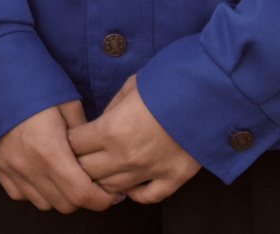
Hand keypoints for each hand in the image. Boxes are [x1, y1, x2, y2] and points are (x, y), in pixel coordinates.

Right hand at [0, 100, 118, 212]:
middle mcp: (27, 165)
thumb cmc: (31, 82)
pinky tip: (42, 172)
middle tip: (91, 181)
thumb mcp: (67, 102)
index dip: (102, 198)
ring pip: (44, 203)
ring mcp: (10, 169)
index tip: (112, 192)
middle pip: (65, 204)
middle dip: (84, 197)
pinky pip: (21, 194)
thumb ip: (85, 134)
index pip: (82, 194)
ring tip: (66, 175)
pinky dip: (36, 190)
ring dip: (60, 195)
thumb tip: (100, 155)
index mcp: (48, 149)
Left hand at [67, 77, 200, 203]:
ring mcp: (149, 170)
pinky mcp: (173, 178)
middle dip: (79, 162)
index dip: (69, 140)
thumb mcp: (130, 86)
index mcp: (111, 129)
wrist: (210, 92)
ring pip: (111, 188)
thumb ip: (111, 108)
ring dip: (102, 180)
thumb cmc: (169, 82)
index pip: (73, 145)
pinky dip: (134, 193)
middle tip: (80, 155)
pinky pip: (146, 197)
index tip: (71, 136)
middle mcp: (126, 155)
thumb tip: (101, 122)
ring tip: (102, 171)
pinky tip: (130, 183)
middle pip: (86, 171)